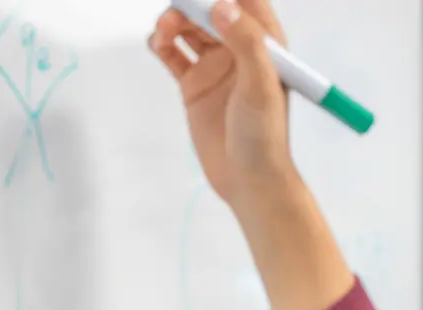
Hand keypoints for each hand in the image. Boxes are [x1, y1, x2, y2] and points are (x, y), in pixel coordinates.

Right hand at [149, 0, 302, 217]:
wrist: (247, 179)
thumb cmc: (263, 133)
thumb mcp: (260, 84)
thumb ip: (245, 42)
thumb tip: (222, 5)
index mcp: (264, 44)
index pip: (246, 2)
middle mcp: (238, 49)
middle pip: (210, 10)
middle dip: (191, 4)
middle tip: (174, 13)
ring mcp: (214, 66)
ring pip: (189, 28)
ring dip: (174, 21)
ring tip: (164, 31)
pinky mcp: (194, 85)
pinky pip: (173, 54)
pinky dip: (162, 43)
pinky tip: (157, 43)